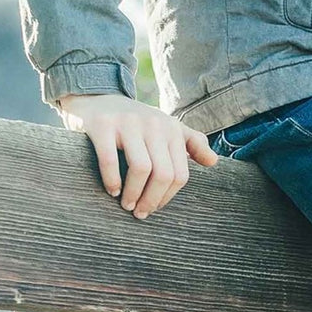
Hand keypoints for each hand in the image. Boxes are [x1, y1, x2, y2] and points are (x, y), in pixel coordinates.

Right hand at [58, 93, 218, 218]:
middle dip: (152, 199)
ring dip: (134, 194)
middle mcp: (153, 124)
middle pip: (163, 174)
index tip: (155, 208)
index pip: (179, 174)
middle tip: (140, 213)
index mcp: (172, 130)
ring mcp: (128, 123)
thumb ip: (193, 144)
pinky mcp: (102, 124)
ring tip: (127, 205)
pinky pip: (110, 160)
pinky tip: (112, 191)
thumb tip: (214, 162)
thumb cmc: (137, 123)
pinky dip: (112, 181)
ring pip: (141, 168)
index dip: (168, 196)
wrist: (98, 98)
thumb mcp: (168, 128)